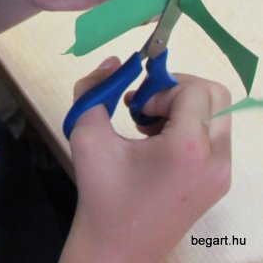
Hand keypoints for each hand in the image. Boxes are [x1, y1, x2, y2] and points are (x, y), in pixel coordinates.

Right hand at [60, 59, 230, 262]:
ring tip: (148, 126)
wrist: (117, 250)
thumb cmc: (101, 193)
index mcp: (188, 149)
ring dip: (183, 107)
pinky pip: (213, 134)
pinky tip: (157, 143)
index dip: (162, 86)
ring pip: (216, 113)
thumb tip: (114, 62)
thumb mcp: (86, 134)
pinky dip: (188, 126)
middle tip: (145, 106)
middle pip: (215, 95)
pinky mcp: (218, 182)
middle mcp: (215, 160)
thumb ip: (94, 88)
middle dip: (177, 90)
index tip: (137, 104)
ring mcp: (221, 174)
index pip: (194, 89)